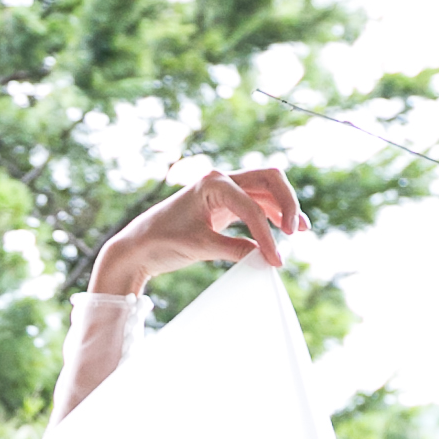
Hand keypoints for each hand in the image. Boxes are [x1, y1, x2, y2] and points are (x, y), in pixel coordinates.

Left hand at [88, 167, 306, 296]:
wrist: (138, 246)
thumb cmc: (161, 241)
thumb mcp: (200, 247)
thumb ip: (235, 250)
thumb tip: (267, 258)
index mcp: (212, 183)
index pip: (251, 207)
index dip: (267, 235)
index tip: (276, 259)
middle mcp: (221, 180)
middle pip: (269, 179)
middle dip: (288, 202)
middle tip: (297, 230)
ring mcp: (224, 190)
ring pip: (266, 189)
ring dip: (284, 207)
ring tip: (300, 231)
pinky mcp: (225, 204)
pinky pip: (257, 203)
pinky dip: (272, 214)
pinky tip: (283, 230)